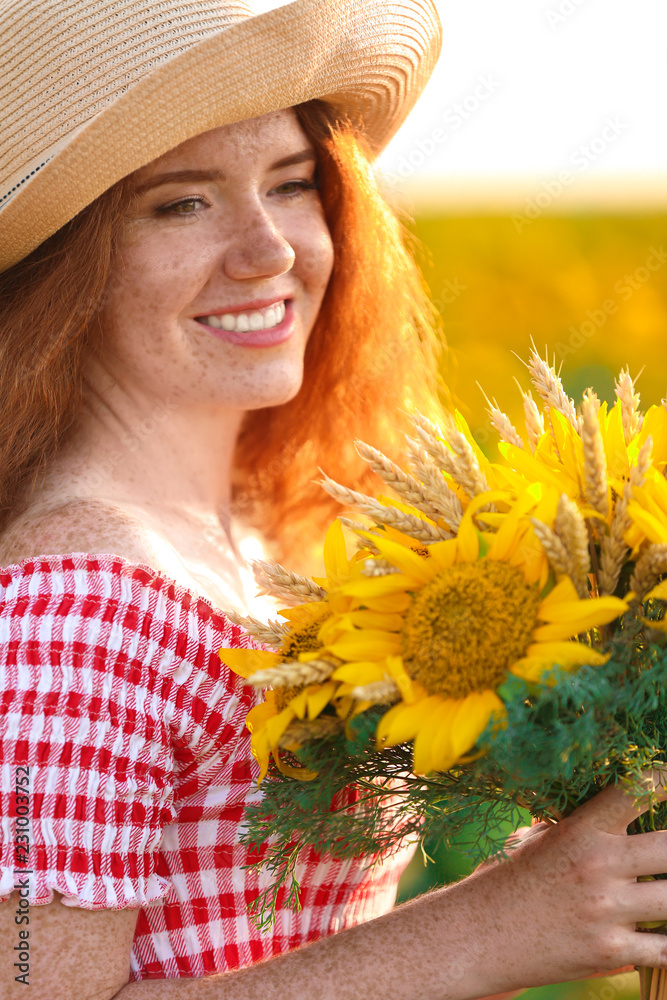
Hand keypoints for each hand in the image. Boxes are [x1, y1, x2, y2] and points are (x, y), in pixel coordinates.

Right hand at [455, 771, 666, 993]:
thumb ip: (576, 823)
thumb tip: (606, 801)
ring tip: (664, 891)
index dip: (660, 779)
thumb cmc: (506, 879)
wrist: (477, 936)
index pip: (634, 790)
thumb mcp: (535, 839)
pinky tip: (663, 933)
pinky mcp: (611, 952)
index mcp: (580, 830)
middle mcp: (598, 866)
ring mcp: (607, 911)